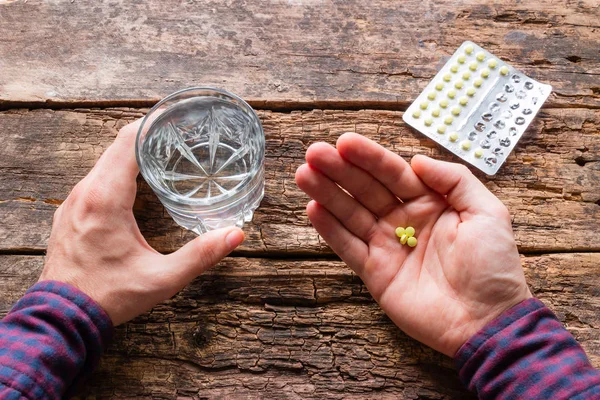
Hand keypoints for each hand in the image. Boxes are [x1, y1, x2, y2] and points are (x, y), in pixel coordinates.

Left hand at [40, 119, 244, 325]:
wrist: (64, 317)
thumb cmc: (110, 296)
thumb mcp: (162, 278)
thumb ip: (201, 255)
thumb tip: (235, 235)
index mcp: (105, 198)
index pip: (128, 141)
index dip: (153, 124)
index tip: (176, 119)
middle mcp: (84, 192)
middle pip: (117, 146)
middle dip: (148, 136)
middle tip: (179, 135)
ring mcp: (73, 202)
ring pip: (104, 162)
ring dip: (132, 154)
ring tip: (163, 153)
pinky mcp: (70, 212)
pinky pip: (95, 179)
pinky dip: (117, 170)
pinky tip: (137, 182)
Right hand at [295, 133, 530, 356]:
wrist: (487, 321)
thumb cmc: (494, 267)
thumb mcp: (487, 212)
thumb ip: (453, 179)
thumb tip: (416, 160)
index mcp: (429, 202)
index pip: (393, 172)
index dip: (369, 157)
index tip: (344, 142)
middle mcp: (404, 220)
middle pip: (365, 189)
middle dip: (339, 170)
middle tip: (314, 153)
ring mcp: (387, 246)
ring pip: (350, 213)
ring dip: (327, 194)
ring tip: (304, 174)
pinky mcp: (374, 272)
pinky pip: (347, 246)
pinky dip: (329, 229)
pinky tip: (313, 209)